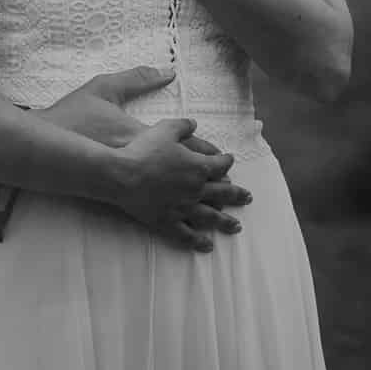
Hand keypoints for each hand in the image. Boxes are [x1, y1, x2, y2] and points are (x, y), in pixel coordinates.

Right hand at [105, 118, 237, 246]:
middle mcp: (196, 190)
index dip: (227, 161)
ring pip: (210, 217)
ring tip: (237, 227)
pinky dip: (199, 241)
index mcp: (198, 167)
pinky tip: (208, 245)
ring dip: (225, 222)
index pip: (220, 165)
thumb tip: (194, 123)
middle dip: (237, 194)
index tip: (230, 160)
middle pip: (223, 193)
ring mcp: (183, 208)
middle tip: (248, 197)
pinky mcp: (168, 221)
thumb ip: (183, 125)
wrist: (122, 174)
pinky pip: (187, 234)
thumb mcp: (166, 129)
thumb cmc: (144, 149)